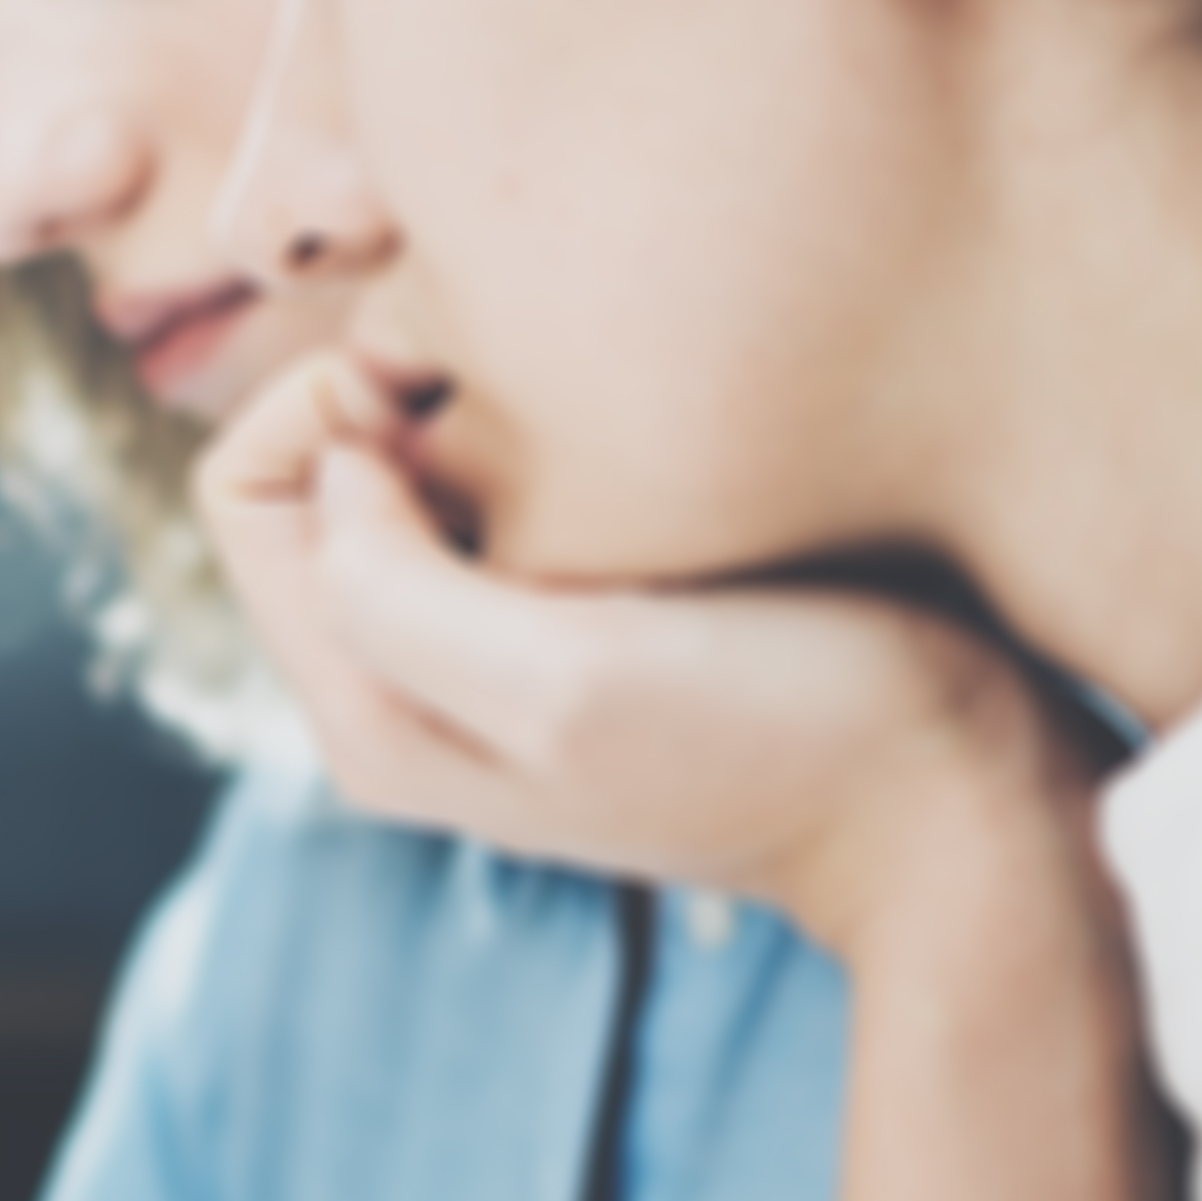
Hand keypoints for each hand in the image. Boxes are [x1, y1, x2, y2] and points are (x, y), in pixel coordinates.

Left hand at [203, 352, 1096, 965]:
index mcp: (367, 710)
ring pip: (427, 475)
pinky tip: (655, 450)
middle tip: (548, 396)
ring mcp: (501, 663)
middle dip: (413, 401)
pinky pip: (523, 495)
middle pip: (325, 477)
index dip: (340, 405)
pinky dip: (567, 447)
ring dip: (496, 417)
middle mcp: (408, 691)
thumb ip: (400, 590)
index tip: (466, 393)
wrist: (957, 807)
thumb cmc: (781, 732)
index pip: (245, 489)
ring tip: (608, 424)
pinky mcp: (596, 626)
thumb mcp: (566, 672)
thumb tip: (339, 471)